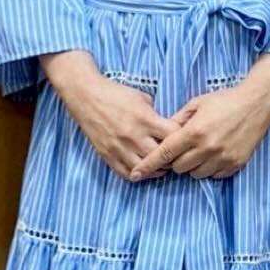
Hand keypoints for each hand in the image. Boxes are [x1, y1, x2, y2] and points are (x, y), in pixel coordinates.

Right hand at [45, 59, 183, 182]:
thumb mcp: (142, 98)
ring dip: (156, 170)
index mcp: (145, 119)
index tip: (183, 140)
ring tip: (161, 166)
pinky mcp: (107, 155)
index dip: (181, 139)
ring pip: (145, 169)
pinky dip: (137, 175)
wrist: (86, 96)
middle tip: (175, 157)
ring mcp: (119, 148)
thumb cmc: (115, 94)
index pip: (173, 136)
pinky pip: (126, 173)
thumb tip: (169, 127)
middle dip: (171, 158)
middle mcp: (133, 136)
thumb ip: (156, 115)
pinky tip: (143, 170)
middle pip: (161, 157)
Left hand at [129, 81, 269, 181]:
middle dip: (176, 160)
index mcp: (194, 131)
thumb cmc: (225, 100)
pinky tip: (215, 153)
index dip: (148, 165)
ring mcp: (222, 158)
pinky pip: (214, 175)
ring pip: (195, 174)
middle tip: (184, 147)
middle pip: (178, 168)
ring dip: (193, 165)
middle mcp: (207, 148)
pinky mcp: (234, 164)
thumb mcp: (197, 103)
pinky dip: (210, 168)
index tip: (136, 174)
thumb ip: (178, 120)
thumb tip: (163, 133)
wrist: (257, 104)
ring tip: (201, 149)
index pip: (165, 153)